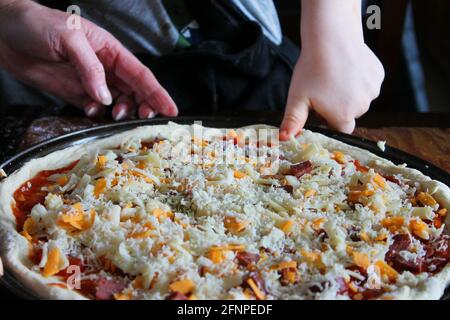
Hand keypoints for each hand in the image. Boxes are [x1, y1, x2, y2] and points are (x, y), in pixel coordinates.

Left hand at [0, 0, 177, 119]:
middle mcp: (104, 67)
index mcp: (110, 50)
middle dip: (144, 105)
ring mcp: (89, 81)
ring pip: (117, 101)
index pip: (140, 74)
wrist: (2, 32)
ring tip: (116, 115)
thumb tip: (106, 98)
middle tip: (145, 118)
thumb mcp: (68, 39)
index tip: (171, 109)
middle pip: (134, 90)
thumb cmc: (37, 24)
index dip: (157, 92)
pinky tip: (91, 111)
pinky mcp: (73, 92)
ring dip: (121, 111)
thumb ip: (90, 69)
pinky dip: (96, 113)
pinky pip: (93, 108)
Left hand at [280, 0, 383, 139]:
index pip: (340, 130)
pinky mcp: (378, 75)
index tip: (320, 107)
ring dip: (349, 93)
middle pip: (350, 114)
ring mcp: (373, 90)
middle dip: (339, 107)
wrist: (331, 36)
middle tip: (324, 88)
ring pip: (360, 99)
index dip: (330, 120)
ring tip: (335, 76)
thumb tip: (285, 139)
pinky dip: (359, 79)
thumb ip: (293, 121)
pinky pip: (368, 84)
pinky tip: (347, 68)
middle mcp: (362, 106)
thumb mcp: (297, 97)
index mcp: (343, 116)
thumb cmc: (312, 68)